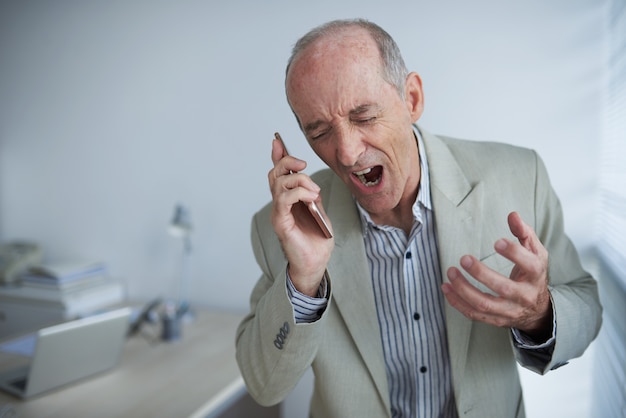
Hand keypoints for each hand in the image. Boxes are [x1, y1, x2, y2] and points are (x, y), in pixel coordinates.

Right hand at [268, 138, 333, 295]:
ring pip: (279, 183)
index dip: (276, 157)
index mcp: (288, 200)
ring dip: (299, 180)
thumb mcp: (319, 211)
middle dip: (287, 162)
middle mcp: (280, 204)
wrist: (316, 263)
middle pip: (275, 174)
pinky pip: (283, 199)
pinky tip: (311, 197)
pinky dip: (298, 193)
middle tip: (304, 164)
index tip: (277, 141)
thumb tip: (310, 182)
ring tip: (313, 190)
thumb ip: (312, 196)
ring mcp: (278, 212)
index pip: (279, 174)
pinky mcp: (280, 222)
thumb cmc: (317, 240)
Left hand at [442, 212, 552, 339]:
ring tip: (451, 272)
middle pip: (504, 288)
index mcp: (536, 275)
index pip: (529, 265)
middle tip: (464, 258)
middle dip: (482, 274)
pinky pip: (475, 314)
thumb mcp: (536, 253)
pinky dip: (458, 302)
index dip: (515, 254)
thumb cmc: (532, 275)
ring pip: (485, 305)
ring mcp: (510, 311)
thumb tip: (512, 215)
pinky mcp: (496, 320)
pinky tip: (446, 288)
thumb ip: (524, 233)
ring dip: (464, 290)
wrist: (538, 311)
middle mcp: (524, 296)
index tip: (497, 242)